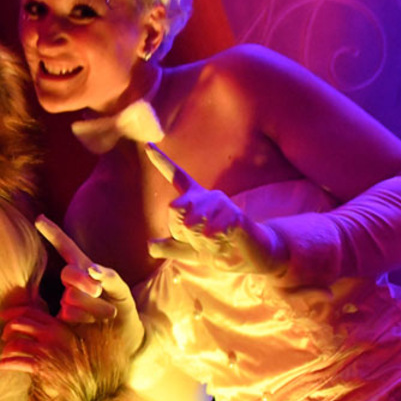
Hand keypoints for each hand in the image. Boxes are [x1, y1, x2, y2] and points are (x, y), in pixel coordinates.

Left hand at [0, 303, 79, 375]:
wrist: (87, 379)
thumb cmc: (79, 360)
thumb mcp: (72, 338)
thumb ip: (57, 328)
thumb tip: (34, 324)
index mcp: (57, 325)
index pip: (29, 311)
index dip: (12, 312)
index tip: (2, 316)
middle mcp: (50, 334)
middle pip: (19, 323)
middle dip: (7, 329)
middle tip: (3, 337)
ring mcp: (45, 350)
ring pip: (16, 343)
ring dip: (6, 348)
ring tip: (4, 354)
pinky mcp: (41, 366)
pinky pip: (18, 361)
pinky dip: (6, 363)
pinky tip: (0, 365)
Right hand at [36, 215, 143, 357]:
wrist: (126, 344)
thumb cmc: (124, 313)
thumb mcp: (121, 292)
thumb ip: (110, 277)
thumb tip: (92, 269)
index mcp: (85, 271)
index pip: (67, 248)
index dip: (53, 233)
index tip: (39, 219)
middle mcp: (71, 286)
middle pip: (68, 273)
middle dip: (84, 281)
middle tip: (98, 291)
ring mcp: (64, 304)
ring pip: (71, 297)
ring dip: (94, 306)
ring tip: (107, 316)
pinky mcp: (60, 323)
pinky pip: (68, 313)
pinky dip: (86, 318)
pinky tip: (95, 325)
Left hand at [145, 143, 287, 275]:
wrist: (252, 256)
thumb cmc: (220, 249)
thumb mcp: (190, 252)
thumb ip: (170, 248)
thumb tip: (150, 245)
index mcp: (195, 200)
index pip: (176, 177)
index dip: (161, 160)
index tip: (147, 144)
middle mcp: (207, 196)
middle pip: (175, 208)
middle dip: (182, 231)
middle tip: (201, 239)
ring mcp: (222, 203)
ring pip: (191, 223)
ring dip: (200, 241)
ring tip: (215, 242)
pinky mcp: (235, 215)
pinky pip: (210, 232)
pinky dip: (214, 244)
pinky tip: (226, 242)